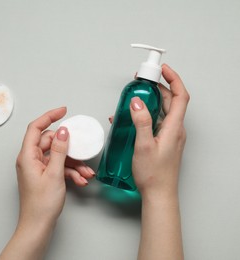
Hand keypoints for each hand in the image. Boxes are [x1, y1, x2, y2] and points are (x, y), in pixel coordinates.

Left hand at [0, 107, 94, 259]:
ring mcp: (37, 168)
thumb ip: (60, 150)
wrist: (38, 226)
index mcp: (27, 156)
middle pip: (50, 142)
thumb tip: (63, 131)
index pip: (36, 128)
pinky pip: (58, 167)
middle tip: (81, 151)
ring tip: (85, 174)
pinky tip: (80, 180)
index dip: (49, 116)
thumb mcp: (55, 174)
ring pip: (57, 156)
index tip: (63, 111)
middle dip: (69, 148)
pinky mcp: (43, 176)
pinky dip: (70, 172)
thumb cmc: (41, 204)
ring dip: (73, 163)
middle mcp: (30, 159)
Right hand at [130, 64, 189, 197]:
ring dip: (150, 101)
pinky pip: (156, 122)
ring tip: (133, 96)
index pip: (180, 96)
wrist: (158, 194)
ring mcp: (169, 136)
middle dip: (158, 87)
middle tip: (142, 80)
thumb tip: (137, 101)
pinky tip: (130, 118)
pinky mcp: (163, 141)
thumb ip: (141, 121)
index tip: (162, 69)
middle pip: (170, 101)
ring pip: (162, 111)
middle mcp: (175, 129)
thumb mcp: (143, 145)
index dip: (173, 79)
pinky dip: (145, 115)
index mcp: (174, 128)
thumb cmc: (153, 174)